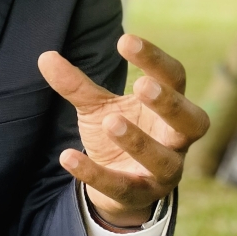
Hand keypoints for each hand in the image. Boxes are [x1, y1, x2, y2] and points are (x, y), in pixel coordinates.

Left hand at [38, 34, 209, 229]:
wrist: (119, 186)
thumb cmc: (119, 131)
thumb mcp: (97, 107)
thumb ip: (76, 84)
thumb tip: (45, 56)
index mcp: (169, 107)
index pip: (174, 78)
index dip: (155, 60)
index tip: (125, 40)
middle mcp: (176, 139)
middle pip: (191, 120)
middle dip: (169, 104)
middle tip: (141, 85)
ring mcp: (163, 171)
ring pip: (164, 160)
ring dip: (139, 141)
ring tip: (112, 121)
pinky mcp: (140, 195)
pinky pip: (122, 187)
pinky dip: (96, 174)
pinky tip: (68, 157)